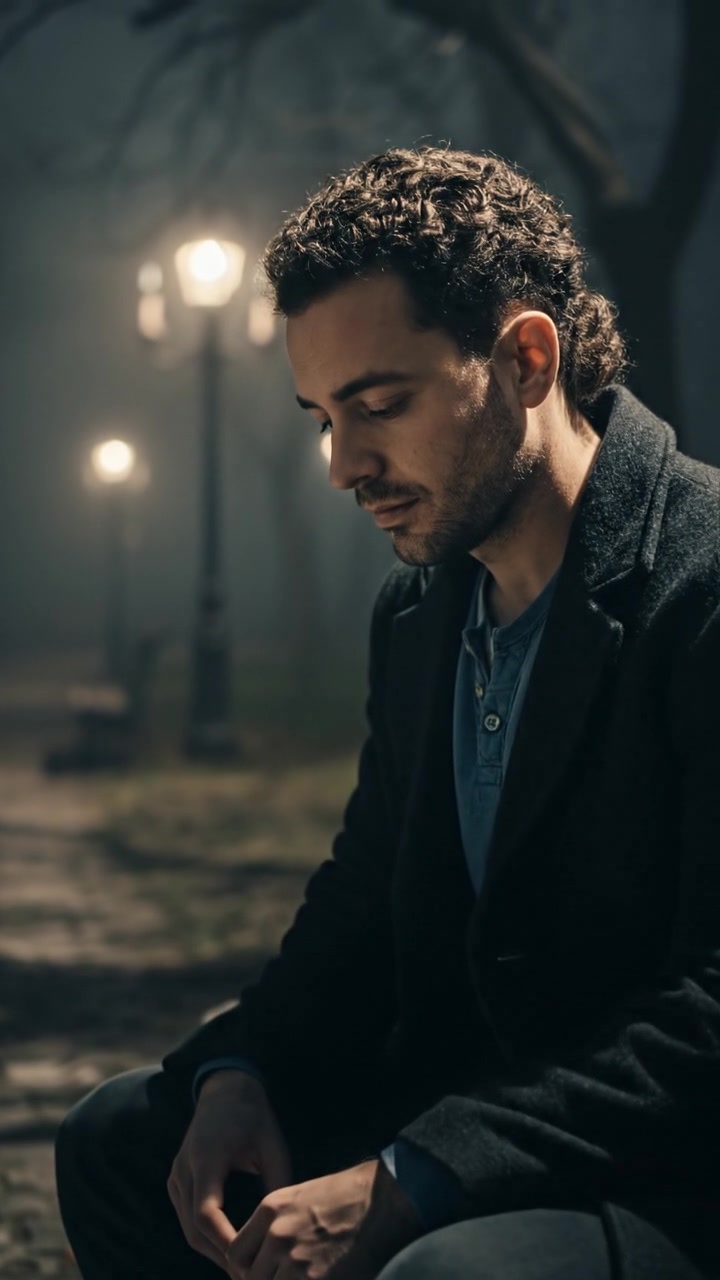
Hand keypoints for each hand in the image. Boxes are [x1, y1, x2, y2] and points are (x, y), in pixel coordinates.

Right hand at [168, 1070, 292, 1272]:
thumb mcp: (272, 1145)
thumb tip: (284, 1227)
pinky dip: (204, 1237)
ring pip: (187, 1228)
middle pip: (193, 1229)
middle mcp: (184, 1169)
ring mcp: (176, 1175)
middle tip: (247, 1276)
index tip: (247, 1263)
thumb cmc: (253, 1116)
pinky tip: (228, 1249)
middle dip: (220, 1256)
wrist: (225, 1090)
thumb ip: (277, 1183)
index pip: (206, 1213)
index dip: (225, 1243)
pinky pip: (185, 1217)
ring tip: (241, 1269)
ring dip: (212, 1251)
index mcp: (207, 1158)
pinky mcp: (176, 1180)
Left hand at [225, 1158, 422, 1279]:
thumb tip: (263, 1257)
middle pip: (250, 1279)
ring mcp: (297, 1261)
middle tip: (282, 1278)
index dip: (244, 1270)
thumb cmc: (347, 1196)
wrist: (385, 1200)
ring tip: (300, 1277)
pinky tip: (319, 1279)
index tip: (256, 1274)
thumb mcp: (300, 1196)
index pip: (236, 1254)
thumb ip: (274, 1225)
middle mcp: (278, 1235)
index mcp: (271, 1210)